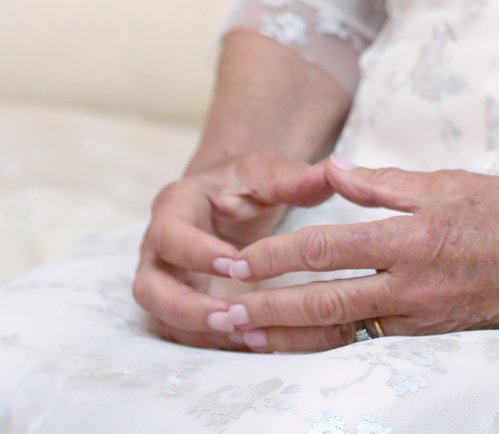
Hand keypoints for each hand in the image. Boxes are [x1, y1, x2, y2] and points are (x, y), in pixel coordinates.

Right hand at [133, 151, 331, 349]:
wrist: (229, 198)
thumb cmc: (245, 183)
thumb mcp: (268, 173)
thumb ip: (295, 177)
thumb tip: (333, 171)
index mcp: (174, 207)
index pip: (169, 235)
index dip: (196, 253)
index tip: (234, 264)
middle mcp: (158, 249)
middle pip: (149, 288)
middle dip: (184, 307)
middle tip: (229, 314)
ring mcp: (165, 281)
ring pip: (162, 317)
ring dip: (197, 330)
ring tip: (242, 334)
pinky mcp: (179, 305)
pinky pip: (183, 332)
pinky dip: (210, 340)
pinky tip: (248, 341)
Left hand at [217, 157, 498, 350]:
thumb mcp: (451, 180)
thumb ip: (387, 183)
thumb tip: (332, 172)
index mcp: (413, 235)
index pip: (327, 248)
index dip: (277, 257)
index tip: (237, 260)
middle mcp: (412, 283)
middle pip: (323, 301)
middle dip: (266, 309)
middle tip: (219, 311)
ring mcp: (423, 317)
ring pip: (341, 333)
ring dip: (288, 336)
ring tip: (244, 337)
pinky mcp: (435, 335)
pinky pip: (372, 343)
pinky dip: (331, 345)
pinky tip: (303, 347)